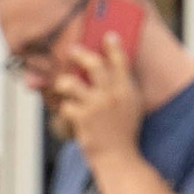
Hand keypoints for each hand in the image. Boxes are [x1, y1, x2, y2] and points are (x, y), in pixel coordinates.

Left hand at [50, 31, 141, 166]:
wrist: (119, 158)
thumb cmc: (123, 132)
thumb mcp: (132, 106)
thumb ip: (123, 87)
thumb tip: (112, 68)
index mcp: (127, 90)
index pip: (121, 61)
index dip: (114, 46)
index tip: (108, 36)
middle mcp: (112, 95)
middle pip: (93, 65)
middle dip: (80, 54)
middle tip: (71, 50)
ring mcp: (96, 106)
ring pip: (71, 83)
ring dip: (63, 82)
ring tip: (62, 85)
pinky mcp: (82, 119)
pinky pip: (65, 105)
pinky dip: (65, 108)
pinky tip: (69, 114)